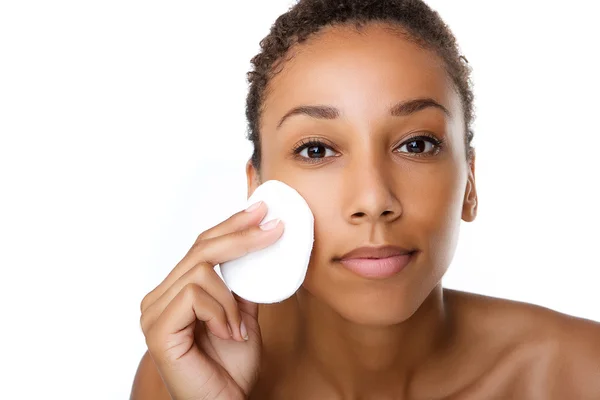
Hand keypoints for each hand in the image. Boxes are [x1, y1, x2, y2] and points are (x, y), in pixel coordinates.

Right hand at [140, 201, 282, 399]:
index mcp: (176, 291)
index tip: (260, 211)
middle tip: (273, 228)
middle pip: (201, 249)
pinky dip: (221, 312)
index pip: (201, 247)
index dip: (231, 226)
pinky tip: (228, 334)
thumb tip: (259, 249)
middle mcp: (159, 297)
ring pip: (201, 271)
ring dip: (231, 298)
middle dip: (241, 236)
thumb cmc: (230, 367)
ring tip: (238, 327)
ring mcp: (153, 312)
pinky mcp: (157, 328)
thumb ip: (242, 285)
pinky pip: (195, 296)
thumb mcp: (243, 315)